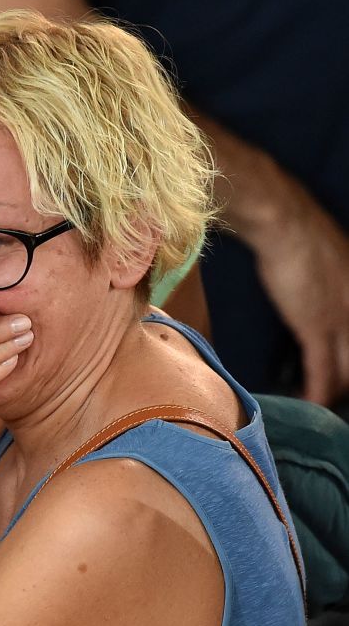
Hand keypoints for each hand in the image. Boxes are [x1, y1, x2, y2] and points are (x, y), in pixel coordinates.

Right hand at [247, 181, 348, 405]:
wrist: (284, 220)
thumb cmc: (298, 233)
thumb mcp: (331, 260)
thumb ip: (333, 283)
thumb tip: (320, 297)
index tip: (341, 374)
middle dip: (347, 381)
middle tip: (334, 396)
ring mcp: (343, 320)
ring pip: (348, 371)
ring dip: (336, 392)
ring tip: (321, 405)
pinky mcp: (317, 327)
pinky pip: (323, 371)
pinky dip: (319, 392)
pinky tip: (310, 402)